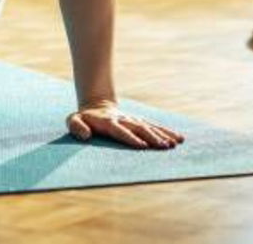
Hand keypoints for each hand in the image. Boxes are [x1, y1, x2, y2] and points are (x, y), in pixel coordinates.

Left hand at [66, 100, 184, 149]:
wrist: (96, 105)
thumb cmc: (83, 118)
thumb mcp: (72, 120)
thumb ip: (76, 126)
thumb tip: (85, 135)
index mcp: (108, 122)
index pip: (120, 131)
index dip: (130, 138)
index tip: (142, 146)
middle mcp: (123, 120)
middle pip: (139, 128)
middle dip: (152, 137)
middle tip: (164, 147)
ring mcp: (133, 120)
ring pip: (149, 127)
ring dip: (162, 135)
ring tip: (174, 143)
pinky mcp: (139, 121)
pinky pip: (154, 126)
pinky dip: (166, 131)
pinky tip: (179, 138)